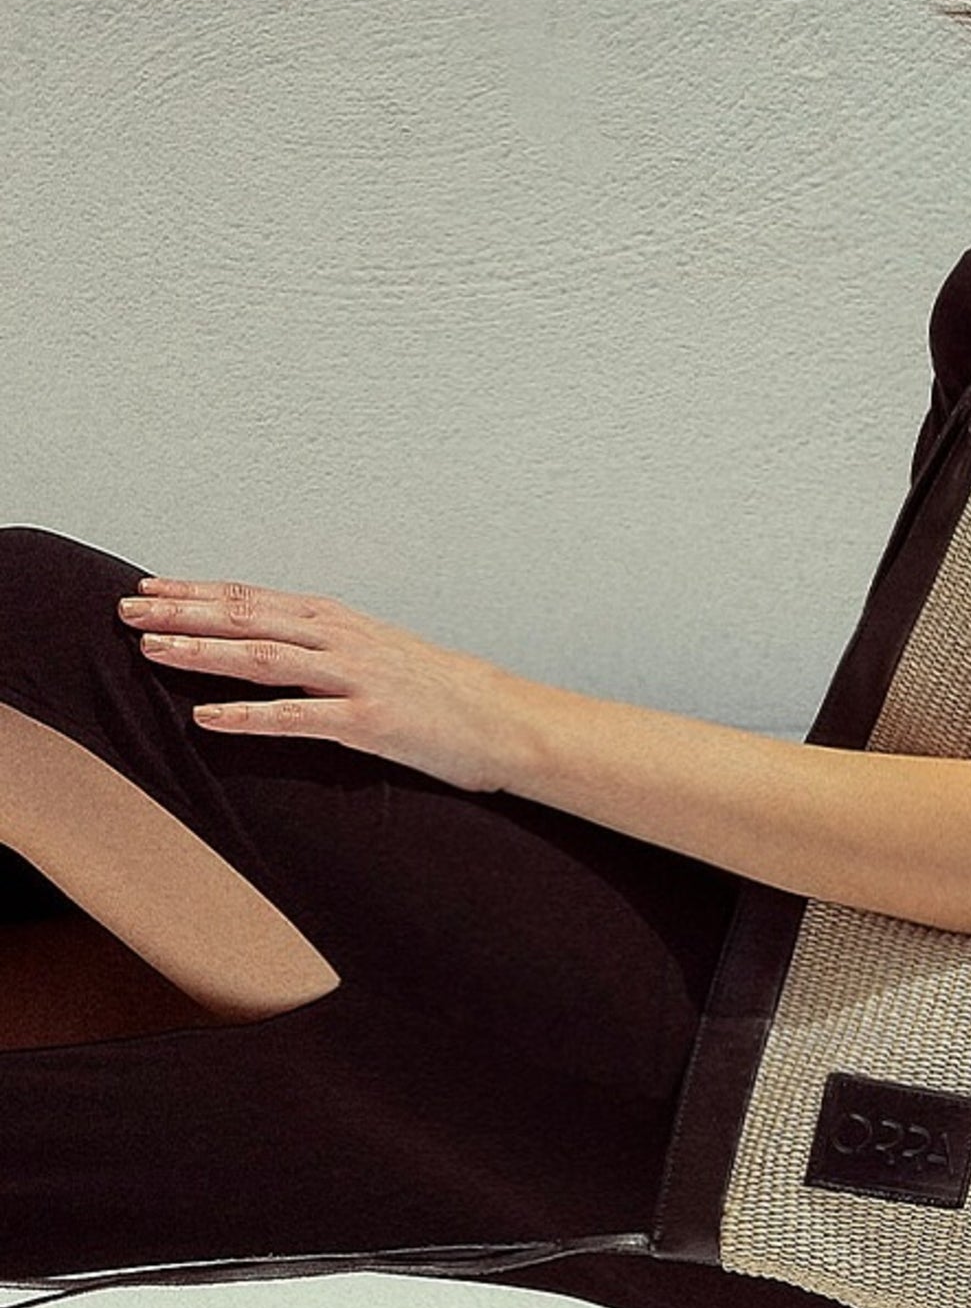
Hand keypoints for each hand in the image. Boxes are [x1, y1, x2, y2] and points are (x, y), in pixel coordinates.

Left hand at [116, 577, 534, 793]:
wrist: (506, 720)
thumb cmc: (443, 692)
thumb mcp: (382, 655)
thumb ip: (329, 649)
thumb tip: (277, 645)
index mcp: (342, 623)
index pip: (257, 598)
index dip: (200, 592)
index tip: (150, 586)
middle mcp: (344, 641)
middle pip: (251, 618)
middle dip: (185, 612)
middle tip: (128, 608)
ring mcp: (356, 679)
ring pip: (266, 657)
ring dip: (205, 651)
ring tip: (152, 649)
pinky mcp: (368, 721)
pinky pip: (298, 718)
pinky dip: (249, 716)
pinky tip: (206, 719)